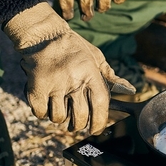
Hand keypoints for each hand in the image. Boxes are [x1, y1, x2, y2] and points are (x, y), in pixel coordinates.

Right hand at [3, 2, 134, 133]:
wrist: (44, 36)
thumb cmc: (73, 48)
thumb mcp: (96, 57)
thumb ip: (110, 75)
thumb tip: (129, 89)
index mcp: (90, 73)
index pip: (100, 103)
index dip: (100, 121)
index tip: (96, 129)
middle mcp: (73, 80)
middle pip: (79, 116)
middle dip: (79, 124)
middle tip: (77, 123)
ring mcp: (54, 85)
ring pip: (59, 117)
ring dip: (60, 118)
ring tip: (61, 109)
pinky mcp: (36, 88)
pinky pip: (40, 112)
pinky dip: (43, 112)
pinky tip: (47, 104)